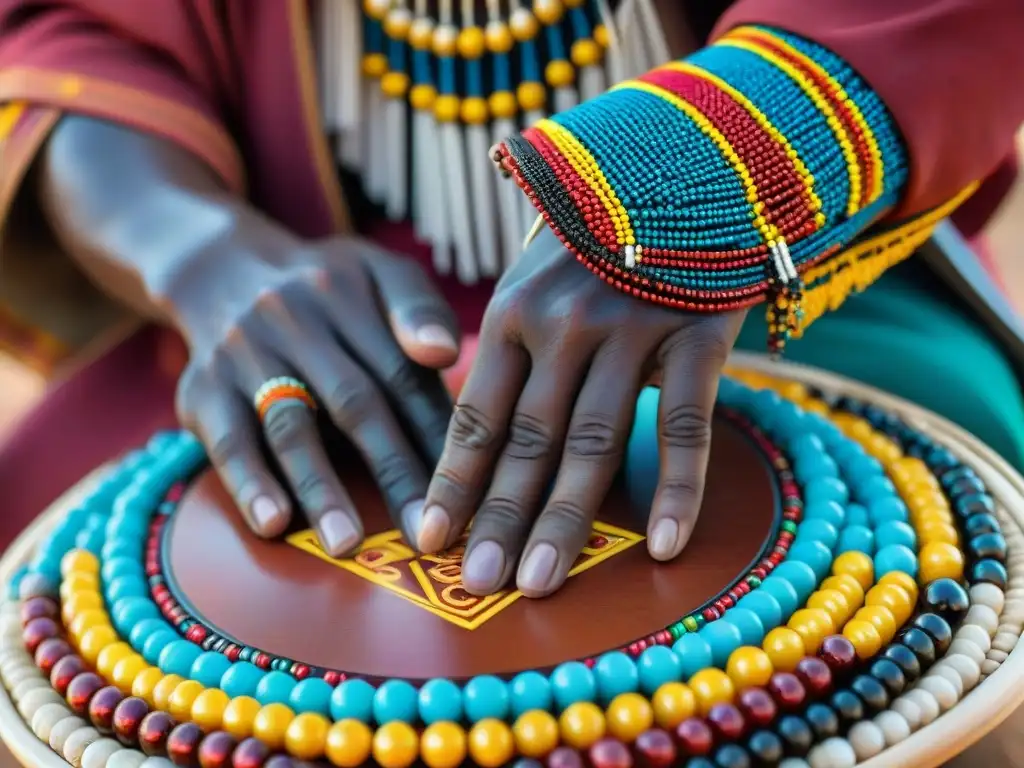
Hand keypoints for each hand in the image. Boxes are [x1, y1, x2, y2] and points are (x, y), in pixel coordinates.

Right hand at [174, 234, 458, 556]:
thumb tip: (444, 353)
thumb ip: (418, 309)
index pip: (402, 372)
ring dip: (320, 488)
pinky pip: (228, 441)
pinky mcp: (202, 388)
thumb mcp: (377, 274)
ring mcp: (244, 354)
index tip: (466, 489)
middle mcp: (294, 320)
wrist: (220, 269)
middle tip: (425, 536)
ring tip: (348, 544)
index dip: (435, 434)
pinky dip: (251, 484)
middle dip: (394, 472)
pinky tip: (274, 524)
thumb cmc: (326, 290)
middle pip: (355, 403)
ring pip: (290, 427)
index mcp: (350, 294)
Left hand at [420, 228, 745, 596]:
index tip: (430, 539)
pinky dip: (676, 488)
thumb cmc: (601, 233)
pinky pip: (685, 424)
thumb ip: (515, 342)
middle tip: (478, 583)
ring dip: (565, 519)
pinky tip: (662, 545)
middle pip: (527, 440)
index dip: (453, 481)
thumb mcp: (539, 272)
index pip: (476, 414)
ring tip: (539, 582)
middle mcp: (563, 324)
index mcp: (514, 311)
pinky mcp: (698, 331)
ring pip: (594, 442)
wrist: (689, 161)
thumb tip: (484, 422)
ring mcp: (631, 328)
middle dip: (499, 516)